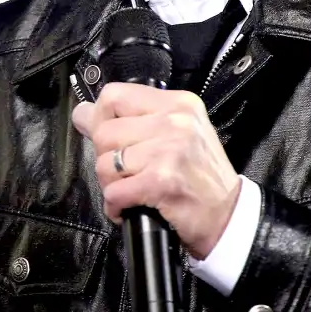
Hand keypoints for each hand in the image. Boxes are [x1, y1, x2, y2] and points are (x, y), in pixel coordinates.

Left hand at [72, 83, 239, 259]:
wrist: (228, 216)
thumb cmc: (201, 176)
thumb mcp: (179, 133)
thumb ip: (134, 119)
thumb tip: (83, 113)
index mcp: (178, 103)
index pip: (114, 95)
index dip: (100, 118)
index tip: (110, 138)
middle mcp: (175, 121)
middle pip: (104, 131)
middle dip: (106, 158)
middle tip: (127, 172)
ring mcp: (169, 151)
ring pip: (104, 163)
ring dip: (111, 185)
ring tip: (132, 189)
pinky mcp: (161, 181)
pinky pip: (113, 192)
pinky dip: (116, 206)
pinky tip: (131, 207)